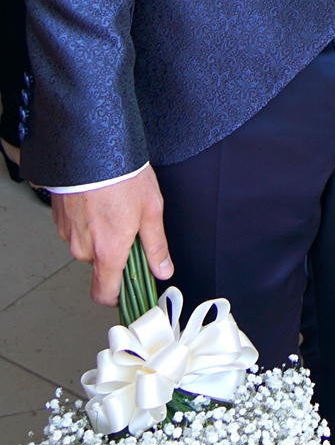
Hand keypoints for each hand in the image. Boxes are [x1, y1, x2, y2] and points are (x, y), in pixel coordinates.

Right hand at [51, 164, 172, 305]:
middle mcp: (84, 248)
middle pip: (100, 265)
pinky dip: (89, 220)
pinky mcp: (60, 218)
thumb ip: (156, 246)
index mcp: (108, 252)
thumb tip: (163, 269)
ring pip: (88, 245)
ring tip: (116, 207)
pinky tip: (101, 201)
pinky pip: (77, 229)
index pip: (104, 294)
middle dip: (115, 252)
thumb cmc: (123, 177)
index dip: (117, 296)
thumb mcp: (151, 211)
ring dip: (101, 234)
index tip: (129, 288)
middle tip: (130, 226)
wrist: (94, 149)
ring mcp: (69, 233)